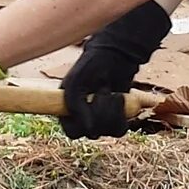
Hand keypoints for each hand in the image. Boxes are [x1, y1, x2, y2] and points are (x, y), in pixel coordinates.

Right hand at [60, 0, 169, 139]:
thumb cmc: (91, 65)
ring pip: (106, 132)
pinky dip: (121, 114)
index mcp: (67, 110)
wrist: (116, 56)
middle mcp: (83, 118)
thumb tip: (88, 130)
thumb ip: (74, 106)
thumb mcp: (76, 83)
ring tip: (109, 91)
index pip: (72, 131)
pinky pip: (119, 129)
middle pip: (91, 132)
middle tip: (102, 92)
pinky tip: (118, 97)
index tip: (88, 103)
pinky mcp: (116, 119)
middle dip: (100, 113)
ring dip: (111, 111)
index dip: (81, 122)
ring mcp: (100, 120)